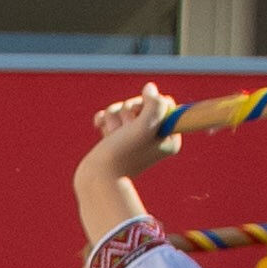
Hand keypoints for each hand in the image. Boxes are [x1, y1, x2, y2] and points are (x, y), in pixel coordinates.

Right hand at [75, 86, 181, 241]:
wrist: (97, 179)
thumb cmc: (123, 154)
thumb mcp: (146, 125)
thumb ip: (155, 103)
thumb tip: (150, 89)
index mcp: (169, 137)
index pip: (164, 103)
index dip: (148, 106)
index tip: (140, 121)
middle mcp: (153, 137)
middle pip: (142, 104)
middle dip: (128, 113)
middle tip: (124, 131)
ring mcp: (132, 138)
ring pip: (123, 109)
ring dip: (114, 118)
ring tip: (112, 136)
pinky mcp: (114, 139)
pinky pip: (110, 116)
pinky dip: (104, 120)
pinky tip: (99, 126)